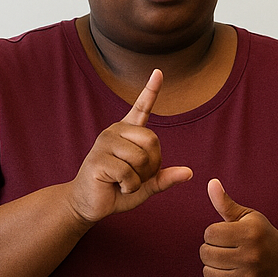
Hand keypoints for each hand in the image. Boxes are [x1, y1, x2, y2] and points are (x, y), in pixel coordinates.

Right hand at [68, 70, 192, 224]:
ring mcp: (104, 143)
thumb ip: (164, 178)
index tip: (158, 72)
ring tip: (124, 182)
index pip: (141, 108)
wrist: (88, 204)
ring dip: (139, 179)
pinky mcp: (98, 159)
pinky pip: (129, 174)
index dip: (151, 90)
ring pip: (141, 158)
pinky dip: (130, 187)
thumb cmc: (117, 191)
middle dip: (151, 166)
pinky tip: (117, 186)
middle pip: (153, 141)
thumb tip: (189, 173)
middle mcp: (115, 132)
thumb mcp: (145, 185)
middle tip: (136, 178)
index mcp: (127, 133)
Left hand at [200, 179, 277, 276]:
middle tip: (224, 248)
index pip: (209, 233)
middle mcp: (251, 256)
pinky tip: (233, 273)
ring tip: (227, 260)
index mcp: (251, 233)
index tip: (226, 234)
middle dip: (210, 249)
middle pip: (205, 253)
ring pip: (208, 272)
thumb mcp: (249, 217)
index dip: (214, 232)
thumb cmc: (263, 236)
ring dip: (213, 266)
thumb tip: (211, 183)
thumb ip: (226, 203)